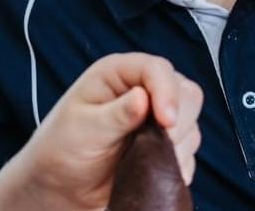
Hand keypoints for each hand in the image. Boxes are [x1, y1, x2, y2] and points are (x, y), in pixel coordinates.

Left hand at [0, 53, 203, 210]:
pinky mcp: (166, 144)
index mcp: (118, 73)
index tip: (167, 121)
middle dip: (177, 121)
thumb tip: (143, 97)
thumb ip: (115, 114)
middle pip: (186, 93)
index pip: (157, 70)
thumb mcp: (83, 129)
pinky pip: (190, 152)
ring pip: (192, 123)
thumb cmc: (62, 147)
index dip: (167, 92)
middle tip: (156, 145)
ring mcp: (157, 117)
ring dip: (176, 145)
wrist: (62, 185)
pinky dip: (178, 164)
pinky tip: (151, 171)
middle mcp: (142, 89)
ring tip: (142, 160)